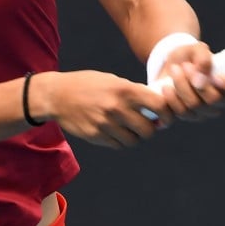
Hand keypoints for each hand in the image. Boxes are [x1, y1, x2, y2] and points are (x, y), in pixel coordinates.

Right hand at [35, 70, 172, 148]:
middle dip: (151, 128)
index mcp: (124, 90)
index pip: (158, 105)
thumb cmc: (89, 85)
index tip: (165, 115)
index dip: (167, 112)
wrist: (58, 95)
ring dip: (135, 136)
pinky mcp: (96, 136)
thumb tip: (157, 108)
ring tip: (130, 128)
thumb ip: (134, 93)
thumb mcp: (112, 80)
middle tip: (148, 124)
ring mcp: (106, 124)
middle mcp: (117, 108)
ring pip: (134, 140)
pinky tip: (116, 131)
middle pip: (148, 129)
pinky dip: (121, 140)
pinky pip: (118, 145)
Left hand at [155, 42, 224, 121]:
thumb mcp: (197, 48)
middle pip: (213, 100)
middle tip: (185, 66)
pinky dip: (170, 100)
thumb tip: (202, 77)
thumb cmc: (190, 56)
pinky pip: (179, 114)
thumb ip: (203, 58)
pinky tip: (165, 88)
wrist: (170, 64)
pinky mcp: (188, 117)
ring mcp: (205, 112)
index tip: (216, 76)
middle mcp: (222, 100)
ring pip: (194, 107)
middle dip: (194, 82)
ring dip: (180, 87)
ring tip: (174, 71)